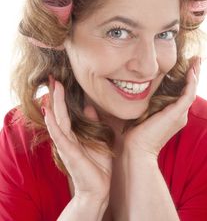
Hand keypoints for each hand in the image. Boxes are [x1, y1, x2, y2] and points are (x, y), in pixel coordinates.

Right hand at [42, 79, 111, 202]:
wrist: (98, 188)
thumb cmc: (97, 165)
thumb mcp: (98, 138)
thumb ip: (92, 123)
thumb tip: (89, 107)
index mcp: (74, 134)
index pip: (66, 112)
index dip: (63, 98)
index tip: (60, 82)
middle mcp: (67, 138)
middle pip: (60, 113)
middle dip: (56, 96)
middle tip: (53, 79)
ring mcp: (66, 145)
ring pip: (58, 121)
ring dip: (54, 105)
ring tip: (51, 90)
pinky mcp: (68, 153)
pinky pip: (59, 136)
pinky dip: (53, 124)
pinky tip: (49, 113)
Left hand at [123, 57, 200, 158]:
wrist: (135, 149)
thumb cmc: (133, 133)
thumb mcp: (138, 111)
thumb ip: (138, 101)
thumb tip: (128, 87)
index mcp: (171, 114)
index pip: (181, 92)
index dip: (184, 78)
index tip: (184, 64)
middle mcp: (179, 114)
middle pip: (189, 89)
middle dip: (193, 73)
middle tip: (195, 58)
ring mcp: (179, 114)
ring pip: (191, 90)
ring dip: (195, 74)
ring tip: (197, 60)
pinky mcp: (177, 114)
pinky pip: (188, 94)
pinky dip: (191, 82)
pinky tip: (191, 71)